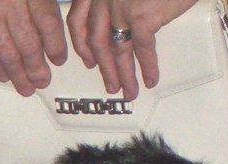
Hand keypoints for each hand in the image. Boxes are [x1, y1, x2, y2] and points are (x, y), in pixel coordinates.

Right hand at [0, 0, 68, 95]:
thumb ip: (40, 6)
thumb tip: (51, 41)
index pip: (47, 22)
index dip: (55, 45)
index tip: (59, 60)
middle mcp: (8, 1)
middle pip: (28, 42)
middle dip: (36, 68)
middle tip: (42, 81)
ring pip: (7, 52)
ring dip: (17, 75)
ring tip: (26, 87)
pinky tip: (5, 77)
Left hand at [67, 0, 196, 99]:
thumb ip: (119, 2)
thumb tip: (122, 26)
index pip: (78, 21)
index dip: (81, 45)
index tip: (87, 62)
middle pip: (96, 40)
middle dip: (104, 68)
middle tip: (110, 85)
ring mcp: (120, 7)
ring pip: (116, 49)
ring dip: (122, 74)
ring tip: (128, 91)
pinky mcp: (141, 16)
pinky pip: (141, 48)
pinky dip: (147, 66)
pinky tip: (150, 79)